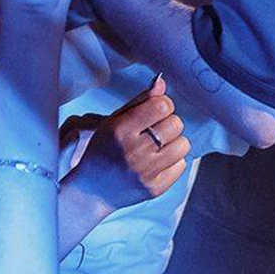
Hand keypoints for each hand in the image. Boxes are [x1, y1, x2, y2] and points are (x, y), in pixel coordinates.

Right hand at [63, 77, 189, 209]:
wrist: (91, 191)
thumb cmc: (102, 151)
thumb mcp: (113, 121)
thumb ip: (139, 101)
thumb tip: (162, 82)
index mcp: (121, 130)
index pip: (162, 106)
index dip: (163, 105)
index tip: (156, 111)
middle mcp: (134, 151)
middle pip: (176, 124)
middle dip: (168, 123)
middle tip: (155, 131)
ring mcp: (145, 172)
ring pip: (183, 145)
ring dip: (173, 143)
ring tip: (158, 147)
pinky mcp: (155, 189)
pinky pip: (181, 166)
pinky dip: (172, 162)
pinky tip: (157, 162)